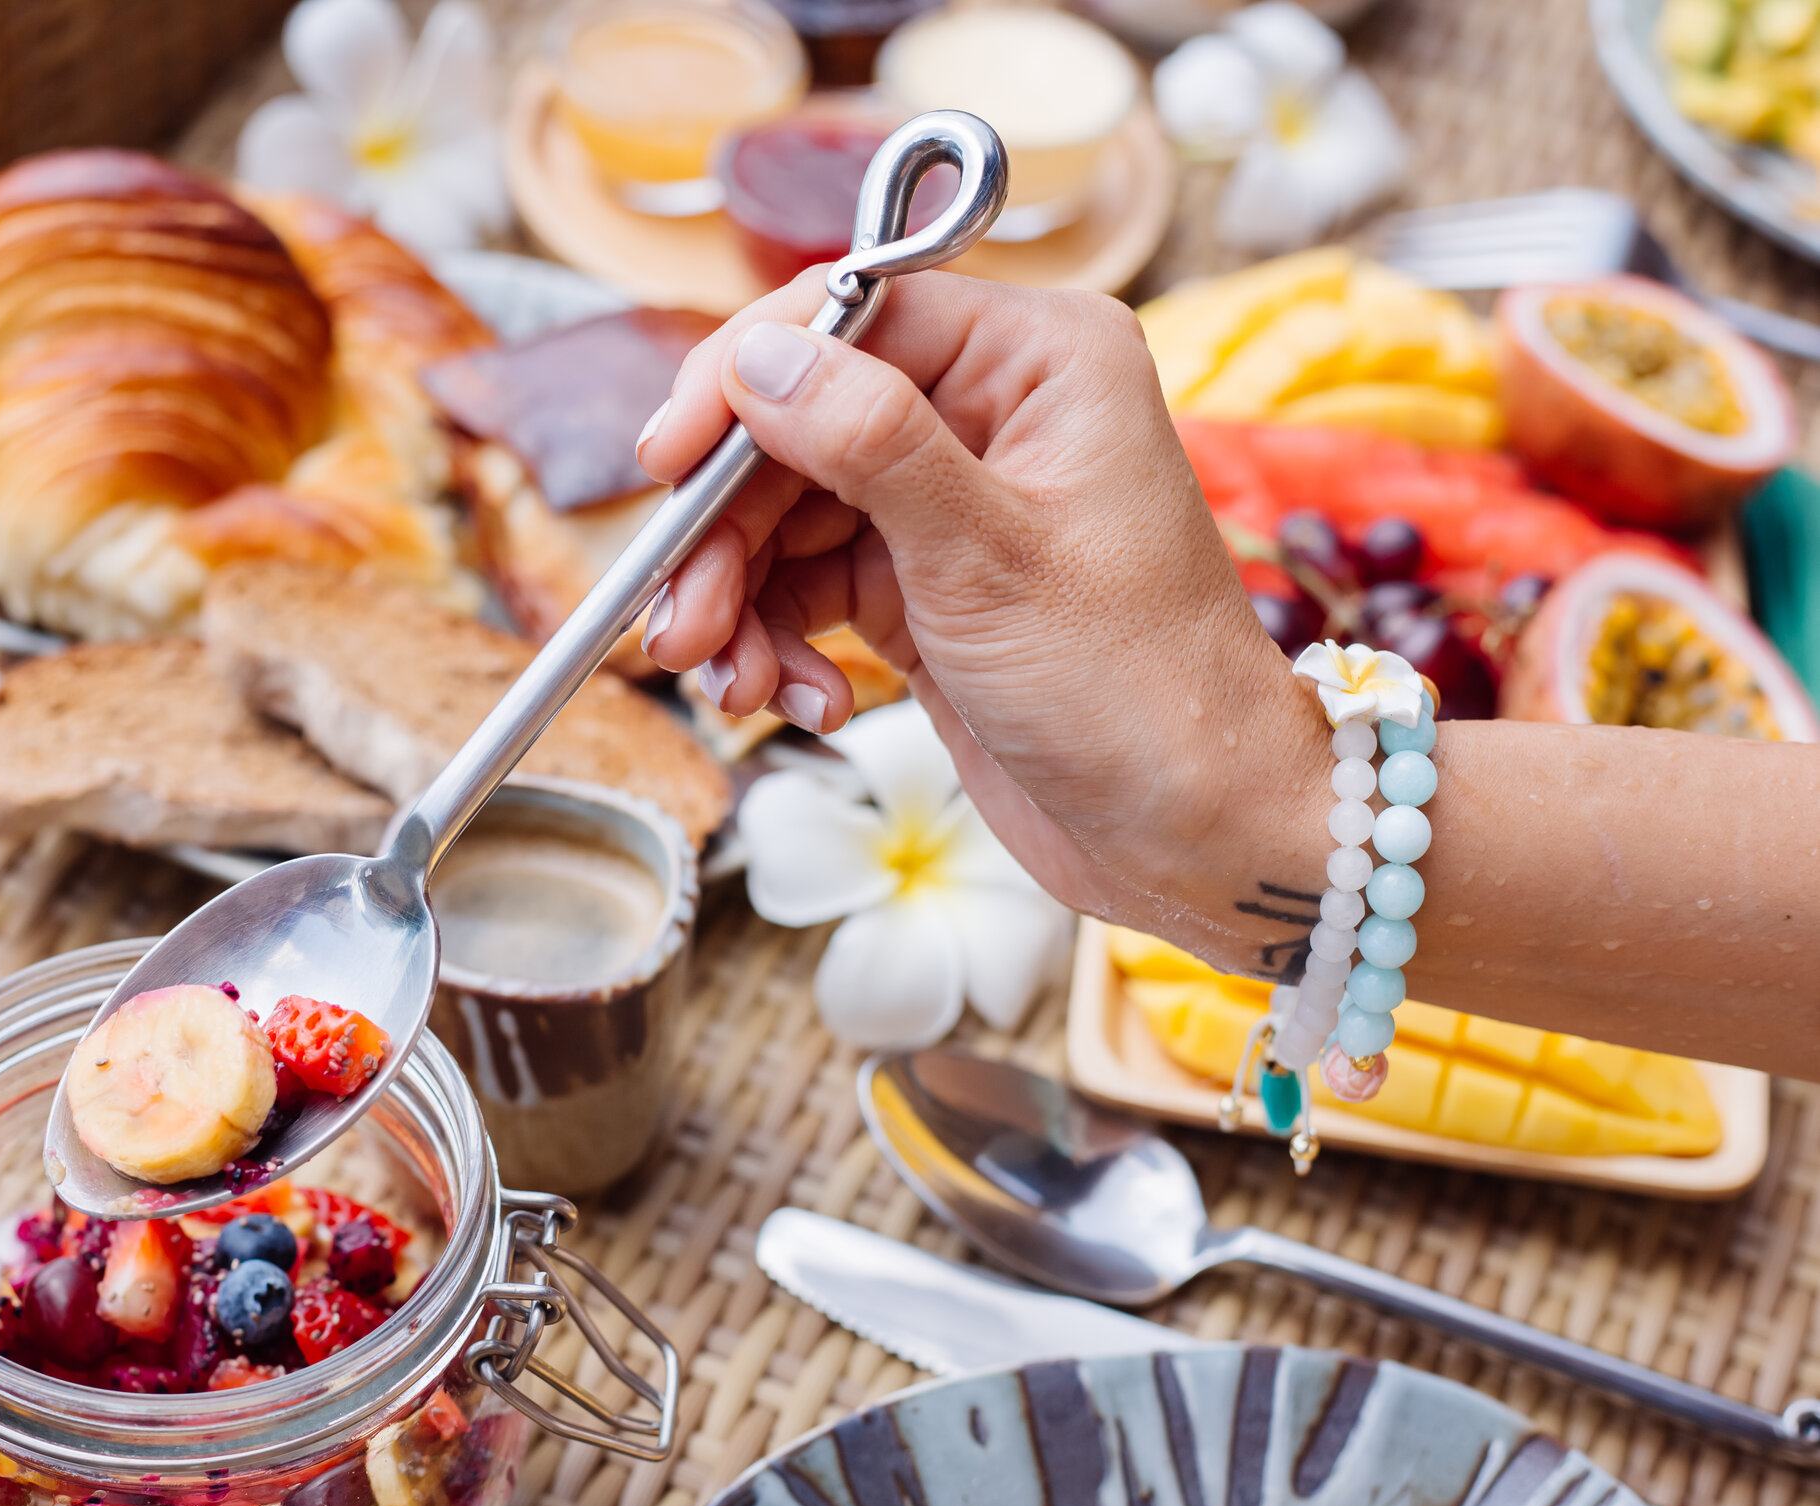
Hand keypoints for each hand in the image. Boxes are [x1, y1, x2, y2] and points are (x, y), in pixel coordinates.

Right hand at [636, 269, 1326, 963]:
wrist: (1190, 834)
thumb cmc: (1135, 689)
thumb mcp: (988, 558)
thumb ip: (867, 443)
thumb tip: (758, 356)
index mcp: (1038, 360)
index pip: (849, 318)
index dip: (741, 381)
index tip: (667, 461)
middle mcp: (992, 413)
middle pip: (797, 426)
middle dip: (725, 531)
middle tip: (681, 623)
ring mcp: (952, 503)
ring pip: (784, 517)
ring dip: (737, 603)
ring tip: (734, 685)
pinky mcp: (923, 588)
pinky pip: (804, 588)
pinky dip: (779, 644)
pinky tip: (801, 702)